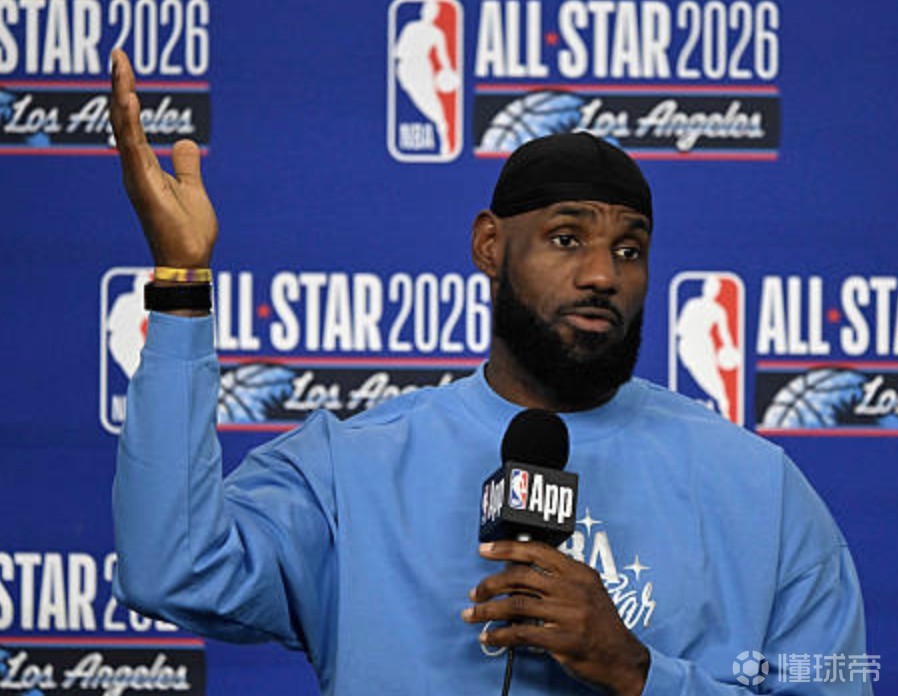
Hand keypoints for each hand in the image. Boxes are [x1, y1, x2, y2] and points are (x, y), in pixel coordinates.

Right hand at [109, 49, 217, 267]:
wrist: (190, 261)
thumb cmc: (188, 231)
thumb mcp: (193, 188)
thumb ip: (186, 165)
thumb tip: (184, 141)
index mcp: (145, 168)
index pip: (133, 124)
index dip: (128, 94)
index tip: (125, 66)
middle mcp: (135, 169)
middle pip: (123, 121)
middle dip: (120, 86)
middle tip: (118, 54)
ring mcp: (136, 177)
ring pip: (124, 130)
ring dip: (122, 96)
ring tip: (120, 65)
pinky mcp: (142, 186)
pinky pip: (133, 149)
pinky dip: (129, 124)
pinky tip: (127, 100)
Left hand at [463, 541, 648, 695]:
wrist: (624, 660)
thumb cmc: (603, 626)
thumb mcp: (588, 592)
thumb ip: (559, 580)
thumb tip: (516, 573)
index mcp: (580, 572)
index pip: (537, 550)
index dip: (507, 547)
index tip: (485, 550)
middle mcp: (574, 589)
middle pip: (521, 576)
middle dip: (491, 584)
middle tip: (476, 591)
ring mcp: (570, 614)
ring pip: (516, 605)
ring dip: (488, 610)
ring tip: (473, 614)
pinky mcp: (564, 640)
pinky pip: (521, 634)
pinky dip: (499, 635)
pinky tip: (488, 637)